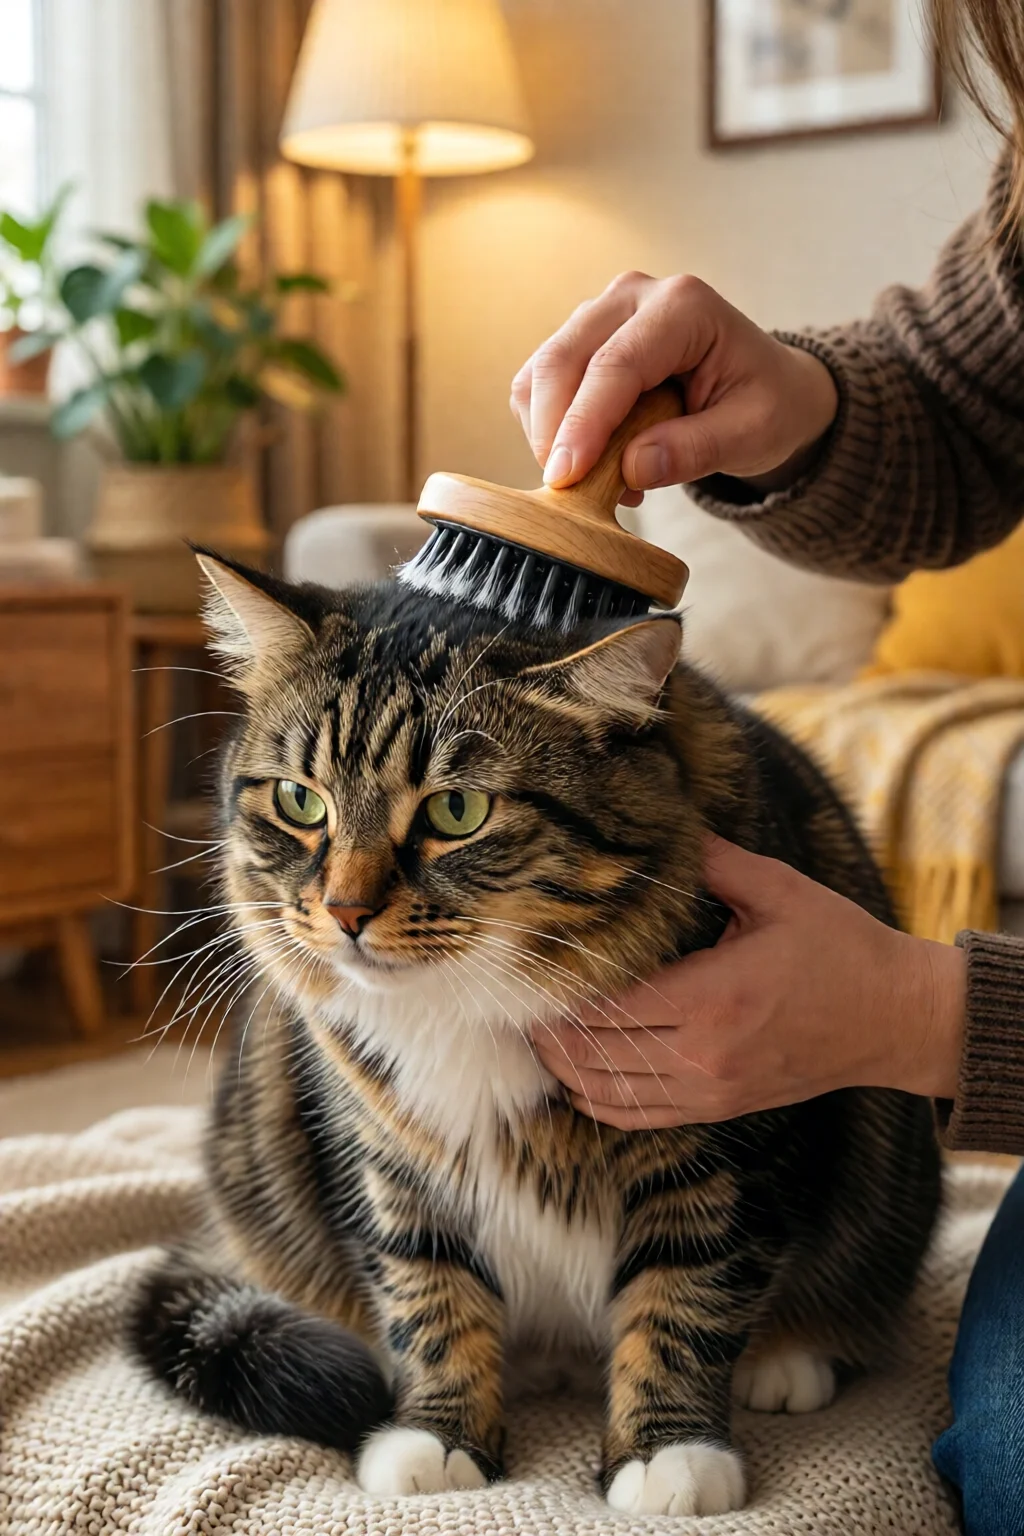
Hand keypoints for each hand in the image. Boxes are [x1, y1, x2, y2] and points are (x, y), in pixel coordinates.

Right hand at [510, 271, 837, 503]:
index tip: (565, 477)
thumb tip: (631, 469)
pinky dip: (551, 429)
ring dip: (549, 432)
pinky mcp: (582, 340)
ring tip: (596, 480)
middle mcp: (634, 296)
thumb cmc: (766, 404)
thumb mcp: (752, 434)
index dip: (584, 423)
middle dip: (552, 429)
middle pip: (562, 359)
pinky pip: (540, 386)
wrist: (766, 387)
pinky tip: (593, 460)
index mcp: (684, 306)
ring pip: (541, 372)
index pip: (615, 364)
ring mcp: (602, 313)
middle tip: (563, 491)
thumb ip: (696, 449)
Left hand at [534, 836, 966, 1128]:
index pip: (608, 1004)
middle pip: (595, 1051)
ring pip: (608, 1090)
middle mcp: (703, 1053)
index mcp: (712, 995)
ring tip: (532, 1034)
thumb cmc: (838, 947)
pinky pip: (639, 1116)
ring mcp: (710, 1089)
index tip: (529, 968)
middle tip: (513, 999)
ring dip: (562, 1066)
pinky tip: (571, 1079)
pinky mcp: (720, 1107)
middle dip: (548, 1028)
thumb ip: (712, 862)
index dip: (560, 992)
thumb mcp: (778, 891)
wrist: (893, 1017)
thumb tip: (663, 826)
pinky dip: (596, 1102)